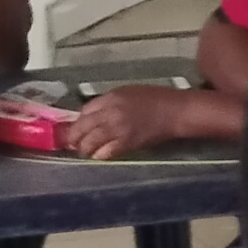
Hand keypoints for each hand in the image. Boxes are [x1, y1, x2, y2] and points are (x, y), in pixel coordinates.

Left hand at [66, 82, 192, 158]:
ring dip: (85, 148)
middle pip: (82, 127)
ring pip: (90, 142)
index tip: (75, 128)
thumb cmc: (154, 99)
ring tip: (85, 151)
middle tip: (73, 144)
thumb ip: (108, 103)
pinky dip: (99, 155)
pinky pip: (106, 152)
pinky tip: (99, 155)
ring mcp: (118, 129)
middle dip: (74, 137)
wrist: (174, 111)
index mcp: (110, 97)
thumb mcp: (127, 93)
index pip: (84, 111)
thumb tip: (92, 116)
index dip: (77, 122)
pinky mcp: (127, 143)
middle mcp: (111, 112)